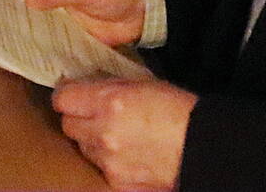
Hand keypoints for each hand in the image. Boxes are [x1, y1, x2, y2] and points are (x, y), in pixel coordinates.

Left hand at [50, 77, 195, 189]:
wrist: (204, 148)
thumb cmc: (178, 110)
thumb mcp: (141, 83)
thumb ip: (108, 86)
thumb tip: (84, 86)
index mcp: (109, 103)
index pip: (61, 99)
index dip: (68, 95)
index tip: (74, 94)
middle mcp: (103, 134)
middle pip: (68, 125)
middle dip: (79, 119)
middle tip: (97, 115)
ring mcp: (109, 162)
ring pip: (83, 149)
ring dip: (93, 141)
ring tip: (119, 135)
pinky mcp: (118, 182)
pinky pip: (100, 168)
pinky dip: (109, 162)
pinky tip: (129, 154)